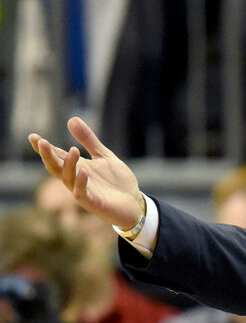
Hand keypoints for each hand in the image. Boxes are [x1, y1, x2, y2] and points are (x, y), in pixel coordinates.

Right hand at [28, 117, 143, 231]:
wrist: (135, 203)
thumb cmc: (117, 181)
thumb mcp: (104, 156)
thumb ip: (89, 140)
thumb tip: (71, 119)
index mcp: (77, 167)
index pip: (57, 156)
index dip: (44, 148)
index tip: (33, 136)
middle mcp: (76, 179)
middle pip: (56, 167)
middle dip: (48, 155)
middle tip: (42, 142)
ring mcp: (83, 191)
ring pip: (68, 178)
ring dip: (69, 165)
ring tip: (73, 150)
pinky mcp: (93, 203)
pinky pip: (82, 193)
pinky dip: (81, 183)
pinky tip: (83, 171)